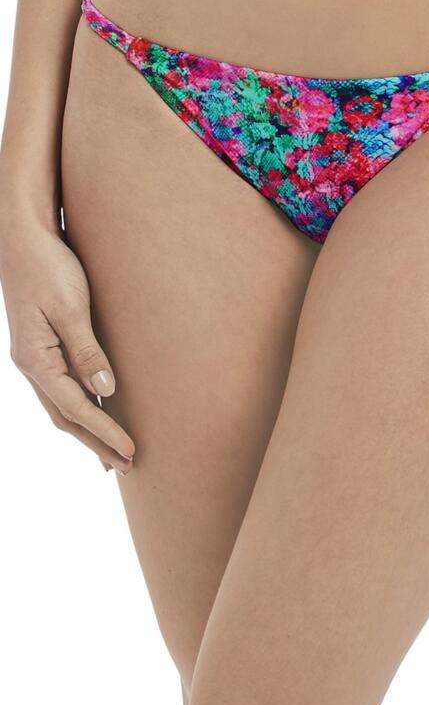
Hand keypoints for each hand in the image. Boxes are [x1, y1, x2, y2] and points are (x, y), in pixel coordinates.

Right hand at [0, 218, 133, 472]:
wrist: (23, 238)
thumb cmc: (48, 267)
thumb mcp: (70, 308)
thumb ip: (87, 352)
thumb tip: (106, 393)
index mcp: (35, 360)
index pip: (75, 409)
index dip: (104, 432)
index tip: (131, 451)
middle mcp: (32, 365)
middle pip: (66, 417)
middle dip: (96, 443)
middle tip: (127, 466)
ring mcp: (35, 357)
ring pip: (63, 407)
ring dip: (89, 431)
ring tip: (113, 454)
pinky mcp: (44, 347)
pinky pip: (63, 389)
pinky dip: (82, 408)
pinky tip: (98, 414)